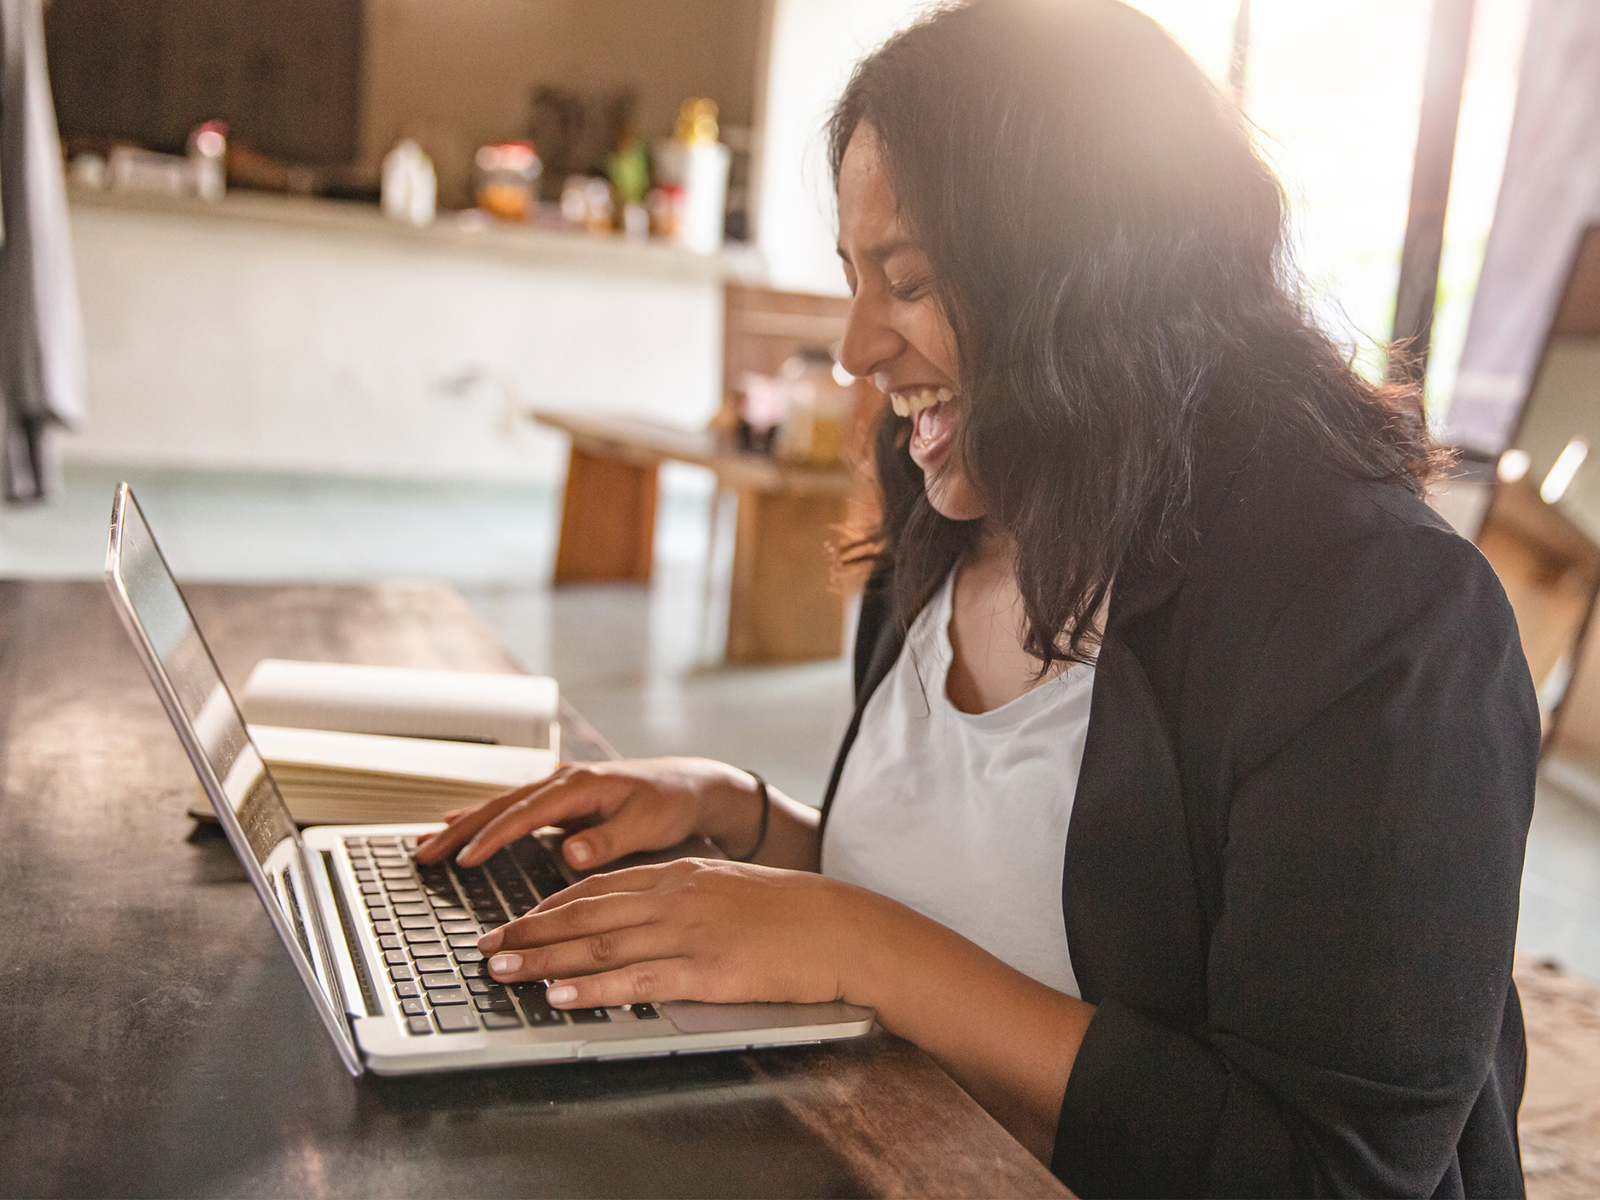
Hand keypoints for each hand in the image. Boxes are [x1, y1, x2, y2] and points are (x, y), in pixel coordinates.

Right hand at [413, 757, 762, 870]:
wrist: (693, 785)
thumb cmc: (673, 804)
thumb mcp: (648, 824)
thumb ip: (609, 839)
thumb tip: (571, 853)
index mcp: (581, 785)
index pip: (525, 813)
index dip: (493, 837)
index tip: (465, 859)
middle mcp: (564, 781)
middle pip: (501, 806)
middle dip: (460, 830)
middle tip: (423, 855)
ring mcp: (560, 788)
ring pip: (501, 806)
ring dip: (463, 825)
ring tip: (426, 845)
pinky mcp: (562, 800)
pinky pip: (513, 809)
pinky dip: (483, 819)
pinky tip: (458, 825)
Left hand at [477, 857, 857, 1008]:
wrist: (843, 927)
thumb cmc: (792, 913)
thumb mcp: (728, 889)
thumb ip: (682, 897)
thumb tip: (639, 915)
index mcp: (679, 873)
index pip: (598, 887)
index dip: (548, 905)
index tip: (513, 920)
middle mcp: (676, 896)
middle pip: (586, 913)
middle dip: (529, 930)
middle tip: (486, 946)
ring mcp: (690, 933)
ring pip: (601, 945)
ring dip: (545, 959)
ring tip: (504, 970)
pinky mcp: (707, 970)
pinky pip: (638, 981)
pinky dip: (594, 989)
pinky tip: (562, 997)